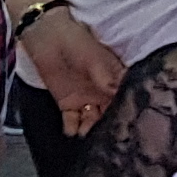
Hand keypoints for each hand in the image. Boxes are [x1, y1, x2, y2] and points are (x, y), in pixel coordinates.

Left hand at [22, 4, 125, 135]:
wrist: (47, 38)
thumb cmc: (76, 43)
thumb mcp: (94, 60)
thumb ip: (106, 80)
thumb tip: (121, 95)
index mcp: (115, 79)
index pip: (124, 98)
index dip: (127, 111)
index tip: (129, 125)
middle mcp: (103, 92)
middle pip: (110, 113)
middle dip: (109, 125)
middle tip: (108, 138)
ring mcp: (86, 98)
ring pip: (92, 119)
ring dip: (90, 129)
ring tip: (87, 135)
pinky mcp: (68, 103)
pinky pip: (72, 120)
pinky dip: (72, 128)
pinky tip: (72, 132)